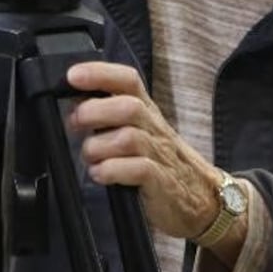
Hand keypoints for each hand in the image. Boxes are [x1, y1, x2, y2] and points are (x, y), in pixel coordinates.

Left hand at [65, 61, 219, 240]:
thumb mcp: (136, 131)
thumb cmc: (160, 162)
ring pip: (129, 138)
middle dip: (96, 111)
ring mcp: (159, 155)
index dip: (100, 74)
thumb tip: (73, 103)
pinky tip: (100, 174)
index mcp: (145, 111)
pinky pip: (139, 170)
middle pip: (129, 107)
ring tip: (90, 157)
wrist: (199, 197)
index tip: (73, 76)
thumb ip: (107, 117)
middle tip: (75, 122)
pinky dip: (112, 170)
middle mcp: (153, 128)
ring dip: (99, 147)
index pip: (127, 81)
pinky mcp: (162, 182)